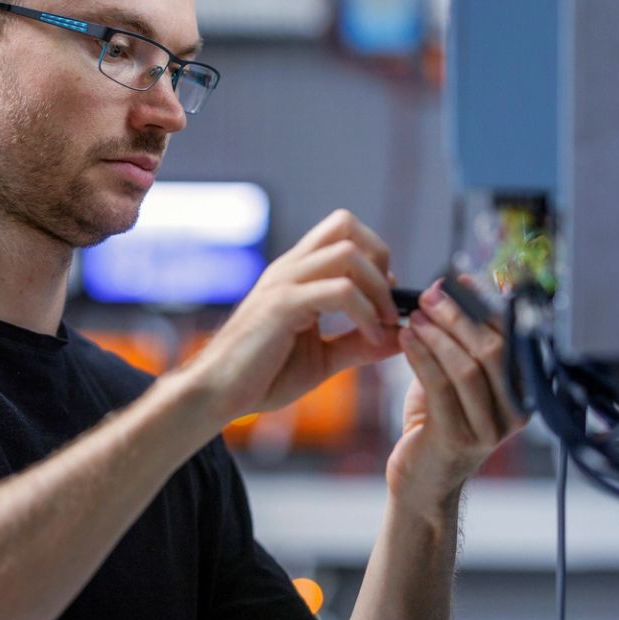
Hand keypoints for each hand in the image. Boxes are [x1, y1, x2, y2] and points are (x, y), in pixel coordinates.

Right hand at [180, 209, 404, 424]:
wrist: (218, 395)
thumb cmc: (262, 376)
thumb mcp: (323, 358)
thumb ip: (359, 343)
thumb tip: (400, 335)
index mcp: (296, 274)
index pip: (342, 232)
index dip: (375, 258)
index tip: (386, 301)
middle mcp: (290, 268)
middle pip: (345, 224)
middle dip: (379, 258)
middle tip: (387, 302)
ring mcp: (284, 282)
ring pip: (348, 252)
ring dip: (378, 288)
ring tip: (383, 325)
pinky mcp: (282, 305)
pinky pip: (340, 291)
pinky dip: (367, 313)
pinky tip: (371, 338)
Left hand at [387, 276, 527, 511]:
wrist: (421, 483)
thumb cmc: (436, 425)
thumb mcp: (454, 381)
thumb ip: (460, 345)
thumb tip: (449, 292)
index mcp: (522, 393)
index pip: (511, 338)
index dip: (485, 305)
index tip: (458, 281)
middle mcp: (514, 412)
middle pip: (492, 351)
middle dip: (458, 317)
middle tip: (429, 297)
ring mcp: (489, 430)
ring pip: (467, 368)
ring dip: (437, 336)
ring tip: (413, 317)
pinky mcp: (457, 440)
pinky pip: (440, 387)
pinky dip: (422, 357)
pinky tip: (405, 339)